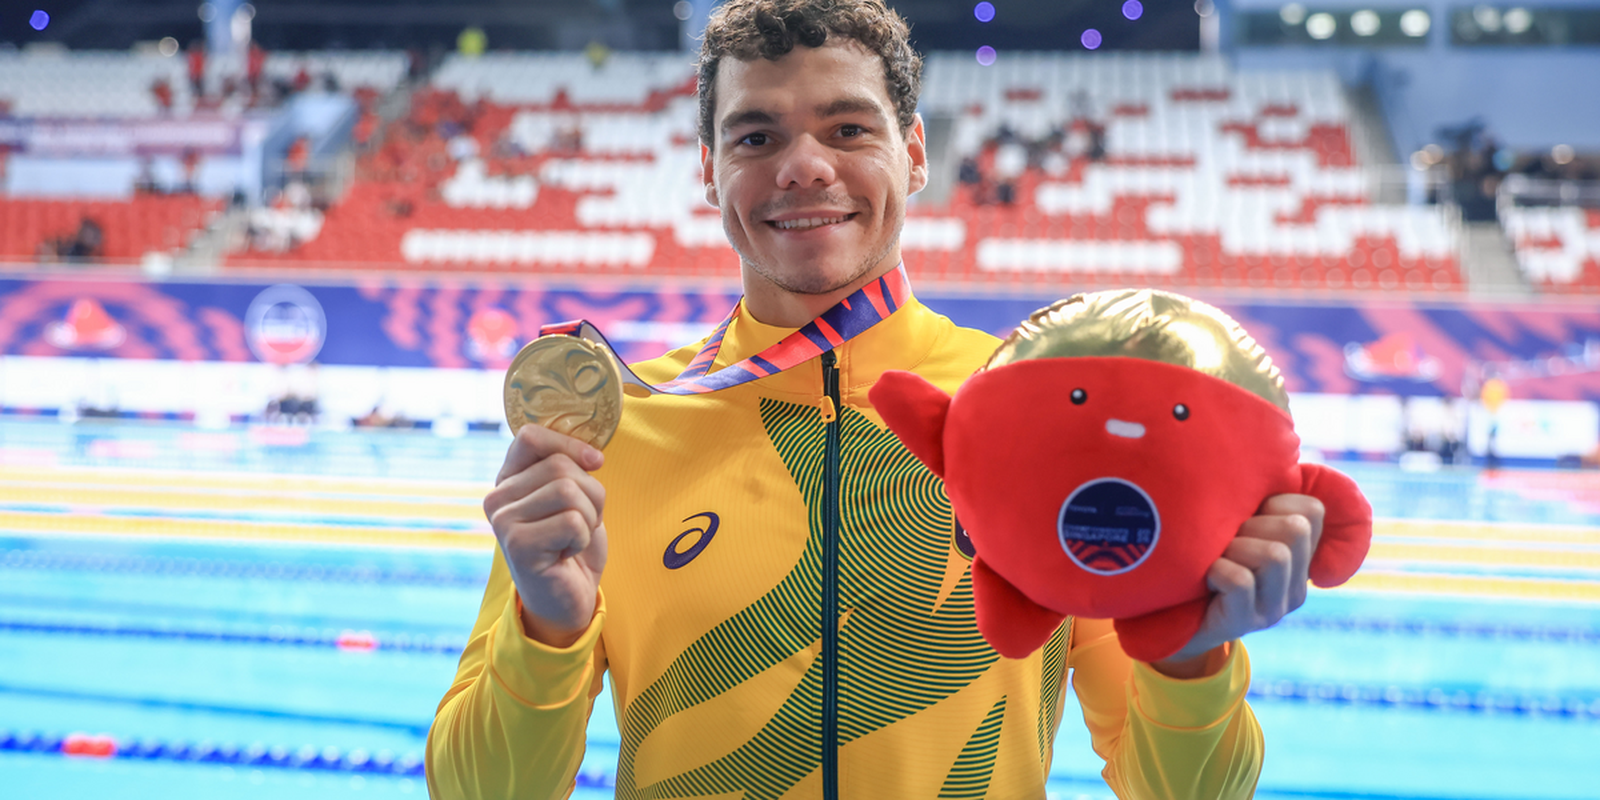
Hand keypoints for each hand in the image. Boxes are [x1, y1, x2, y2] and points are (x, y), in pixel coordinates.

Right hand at [484, 424, 607, 647]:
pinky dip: (582, 538)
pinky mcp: (517, 545)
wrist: (566, 600)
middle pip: (560, 465)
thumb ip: (569, 468)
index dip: (569, 444)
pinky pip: (572, 521)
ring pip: (569, 491)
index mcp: (508, 479)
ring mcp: (503, 521)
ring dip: (589, 517)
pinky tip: (567, 553)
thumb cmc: (570, 545)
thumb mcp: (572, 498)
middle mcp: (497, 497)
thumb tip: (593, 454)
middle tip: (582, 522)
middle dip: (591, 493)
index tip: (595, 463)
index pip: (530, 436)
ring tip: (574, 538)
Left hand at [1150, 494, 1324, 677]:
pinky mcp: (1245, 622)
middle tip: (1227, 539)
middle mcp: (1295, 584)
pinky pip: (1240, 581)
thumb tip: (1266, 457)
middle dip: (1254, 523)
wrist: (1167, 616)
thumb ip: (1255, 499)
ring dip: (1235, 547)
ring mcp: (1273, 608)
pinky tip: (1206, 577)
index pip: (1313, 509)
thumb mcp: (1233, 524)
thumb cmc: (1201, 558)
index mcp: (1300, 557)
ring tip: (1217, 557)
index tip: (1248, 516)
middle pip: (1296, 529)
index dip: (1275, 501)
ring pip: (1274, 556)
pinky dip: (1218, 570)